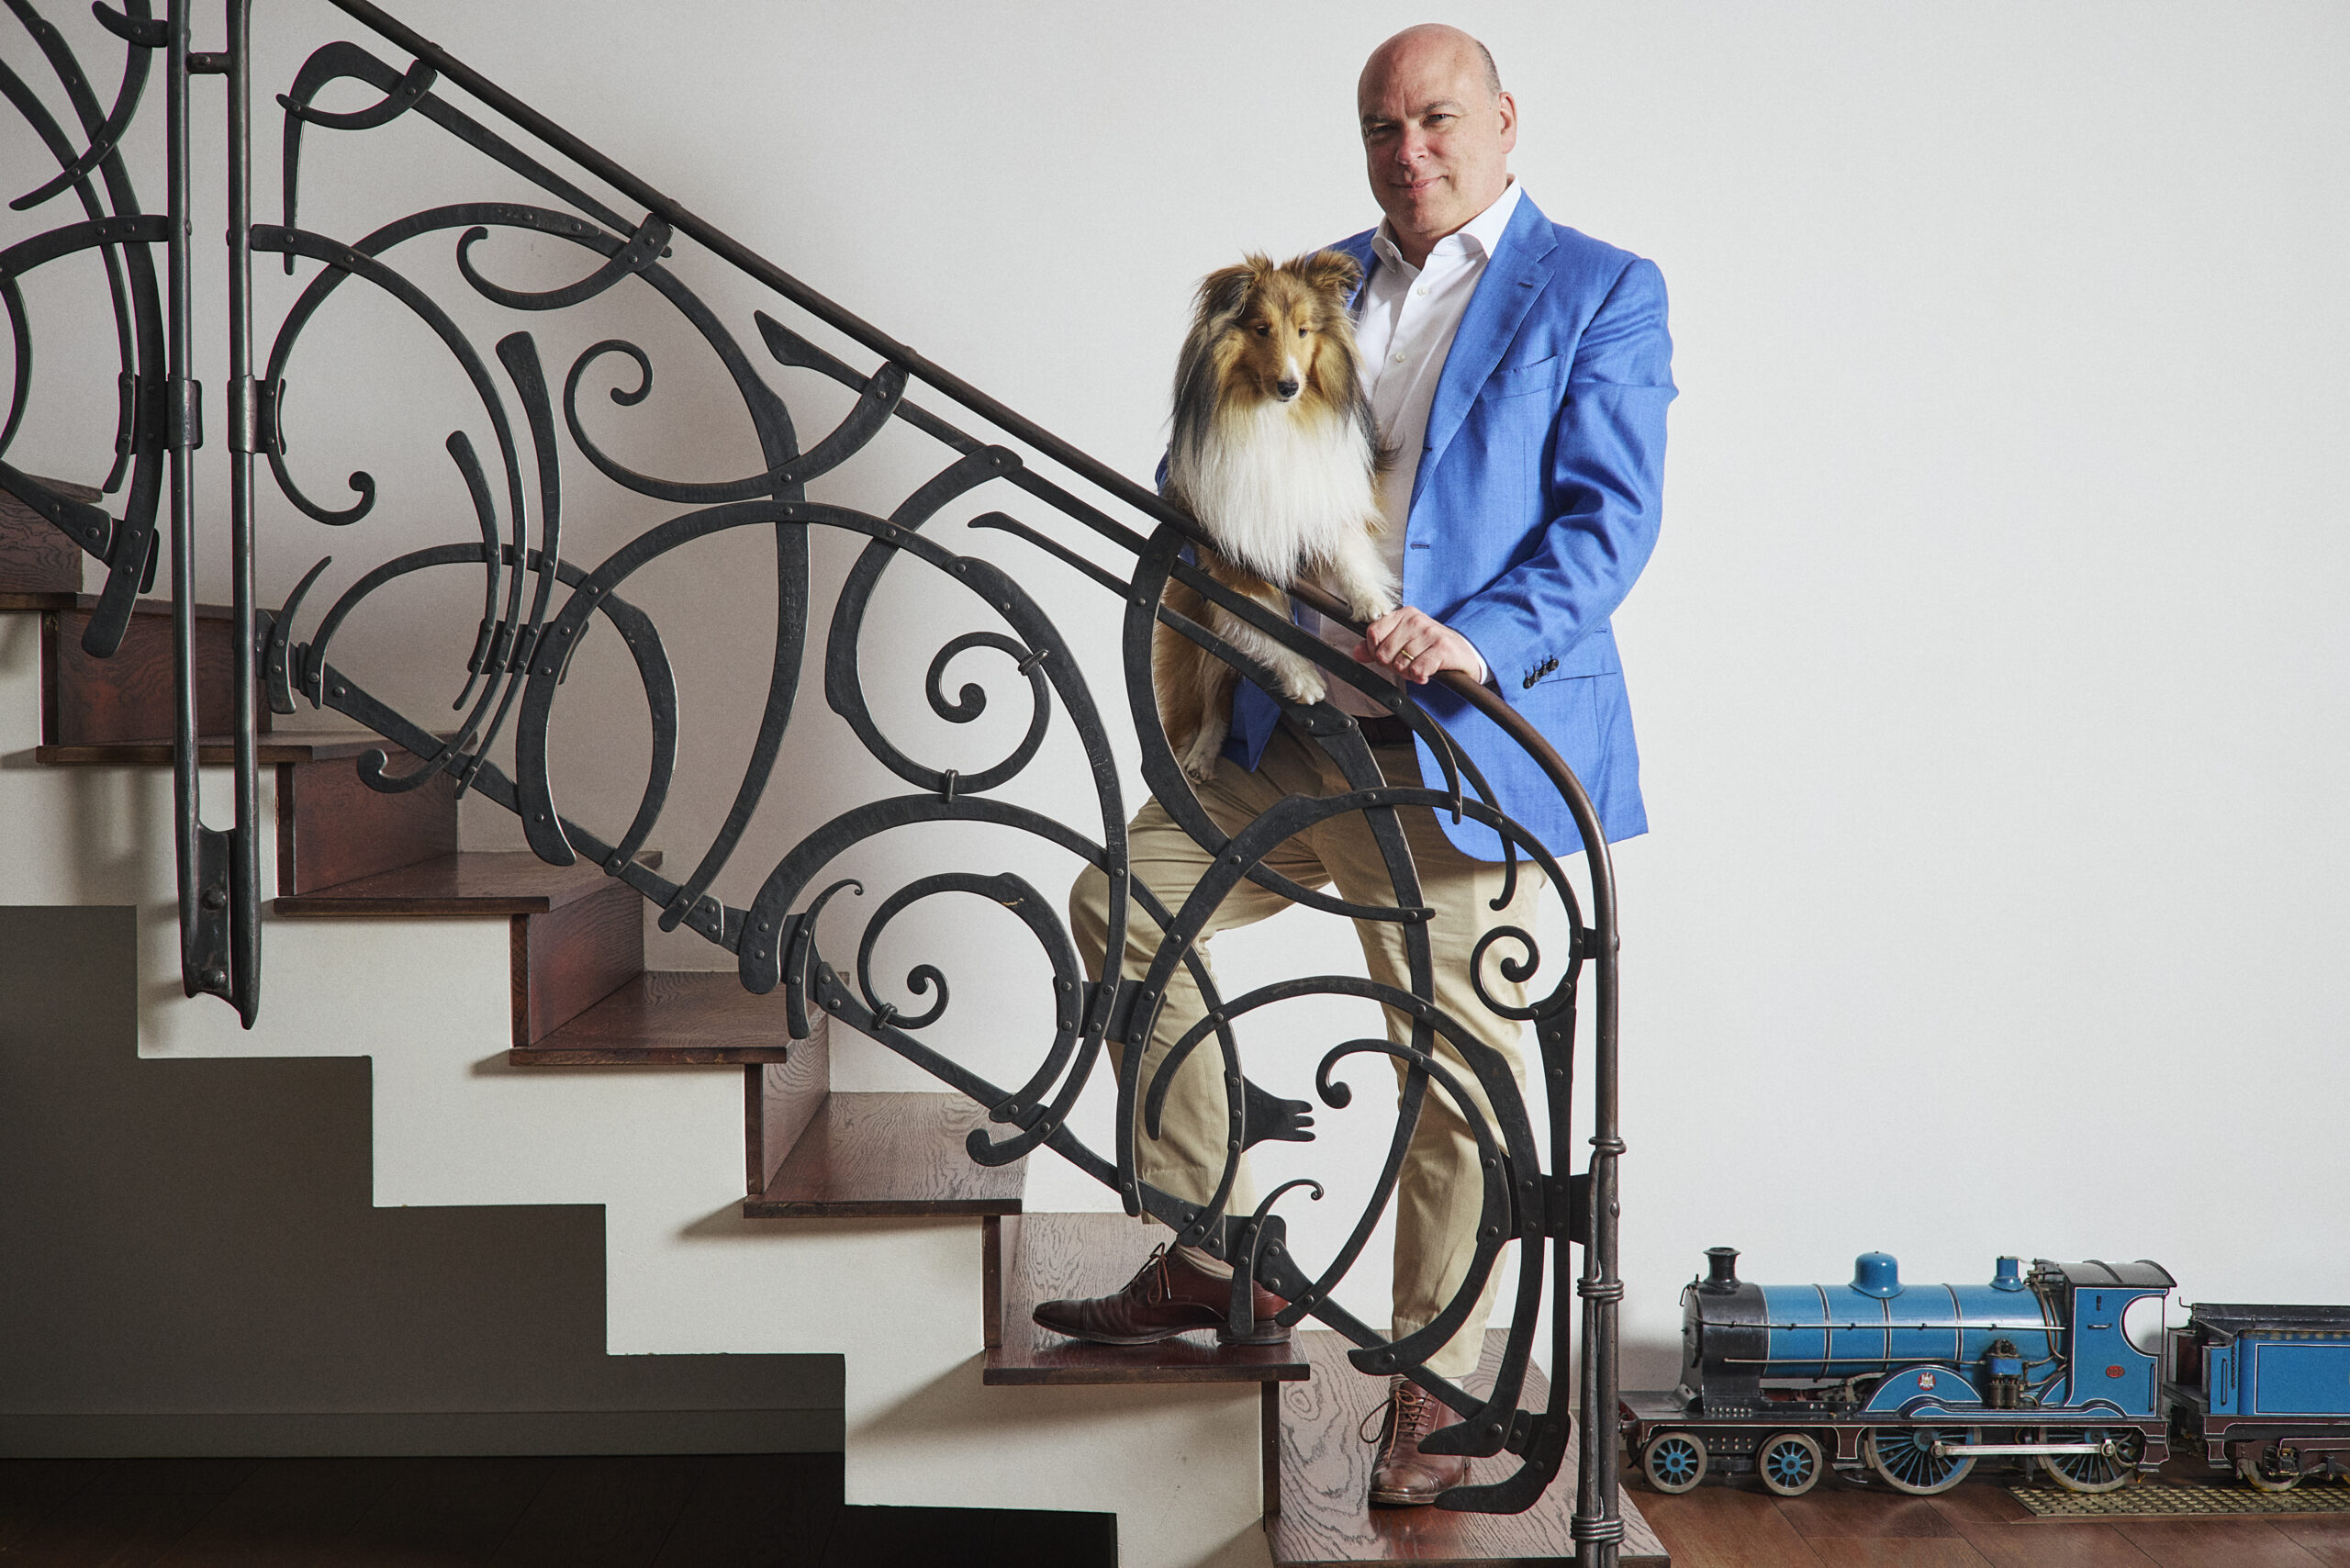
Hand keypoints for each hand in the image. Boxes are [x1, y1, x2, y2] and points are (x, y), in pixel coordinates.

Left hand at [1353, 607, 1478, 684]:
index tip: (1387, 656)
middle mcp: (1416, 620)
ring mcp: (1430, 633)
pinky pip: (1417, 670)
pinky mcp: (1442, 648)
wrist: (1464, 653)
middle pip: (1384, 652)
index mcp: (1404, 614)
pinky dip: (1419, 677)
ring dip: (1407, 674)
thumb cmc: (1431, 647)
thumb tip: (1356, 652)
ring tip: (1418, 668)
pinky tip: (1426, 673)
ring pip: (1400, 664)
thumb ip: (1378, 646)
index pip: (1373, 632)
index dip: (1375, 651)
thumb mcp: (1404, 642)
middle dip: (1392, 666)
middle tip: (1406, 665)